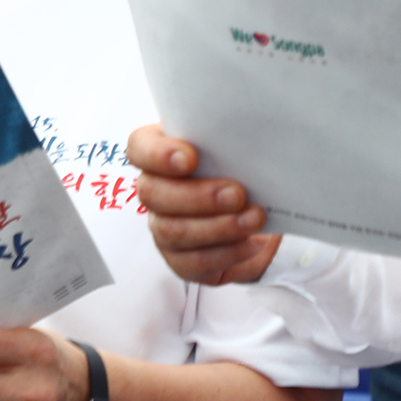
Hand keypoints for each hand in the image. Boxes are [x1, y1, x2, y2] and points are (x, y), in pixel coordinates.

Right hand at [129, 124, 280, 284]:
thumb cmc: (244, 175)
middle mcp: (155, 191)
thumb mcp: (240, 151)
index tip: (190, 158)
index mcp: (161, 154)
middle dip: (197, 196)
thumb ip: (232, 142)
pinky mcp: (181, 260)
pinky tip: (252, 242)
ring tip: (254, 218)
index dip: (158, 154)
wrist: (261, 215)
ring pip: (171, 231)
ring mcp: (163, 228)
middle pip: (151, 193)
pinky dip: (227, 252)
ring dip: (217, 226)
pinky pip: (193, 262)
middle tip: (237, 193)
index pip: (139, 148)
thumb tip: (249, 137)